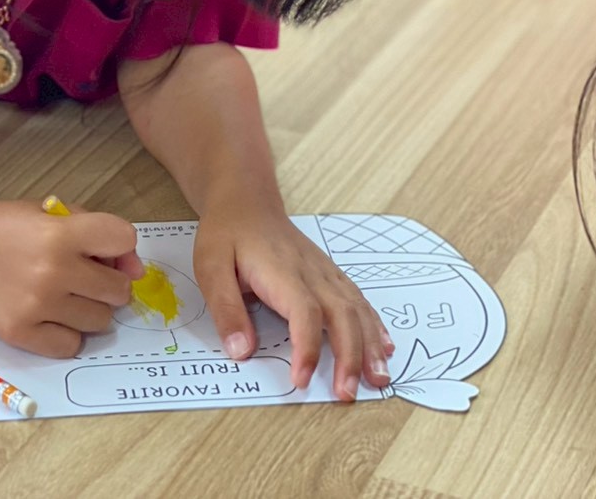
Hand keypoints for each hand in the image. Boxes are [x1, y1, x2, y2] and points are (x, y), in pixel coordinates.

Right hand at [0, 200, 144, 357]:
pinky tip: (51, 316)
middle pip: (118, 288)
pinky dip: (67, 333)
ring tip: (64, 295)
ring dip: (89, 308)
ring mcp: (37, 307)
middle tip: (84, 275)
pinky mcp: (21, 334)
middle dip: (107, 281)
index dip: (119, 244)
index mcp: (60, 234)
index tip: (102, 247)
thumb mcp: (48, 211)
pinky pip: (72, 345)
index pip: (124, 239)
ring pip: (101, 321)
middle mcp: (53, 272)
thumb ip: (94, 230)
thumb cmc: (2, 226)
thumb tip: (135, 268)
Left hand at [193, 199, 393, 401]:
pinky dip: (374, 325)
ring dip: (370, 345)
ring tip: (378, 378)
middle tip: (348, 393)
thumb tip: (241, 351)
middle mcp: (311, 272)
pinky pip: (358, 300)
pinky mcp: (329, 274)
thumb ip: (226, 309)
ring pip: (356, 309)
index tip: (301, 380)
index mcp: (281, 272)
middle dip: (349, 356)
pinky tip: (385, 346)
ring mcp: (325, 272)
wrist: (246, 202)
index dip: (307, 348)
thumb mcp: (210, 268)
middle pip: (340, 314)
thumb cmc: (227, 235)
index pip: (303, 313)